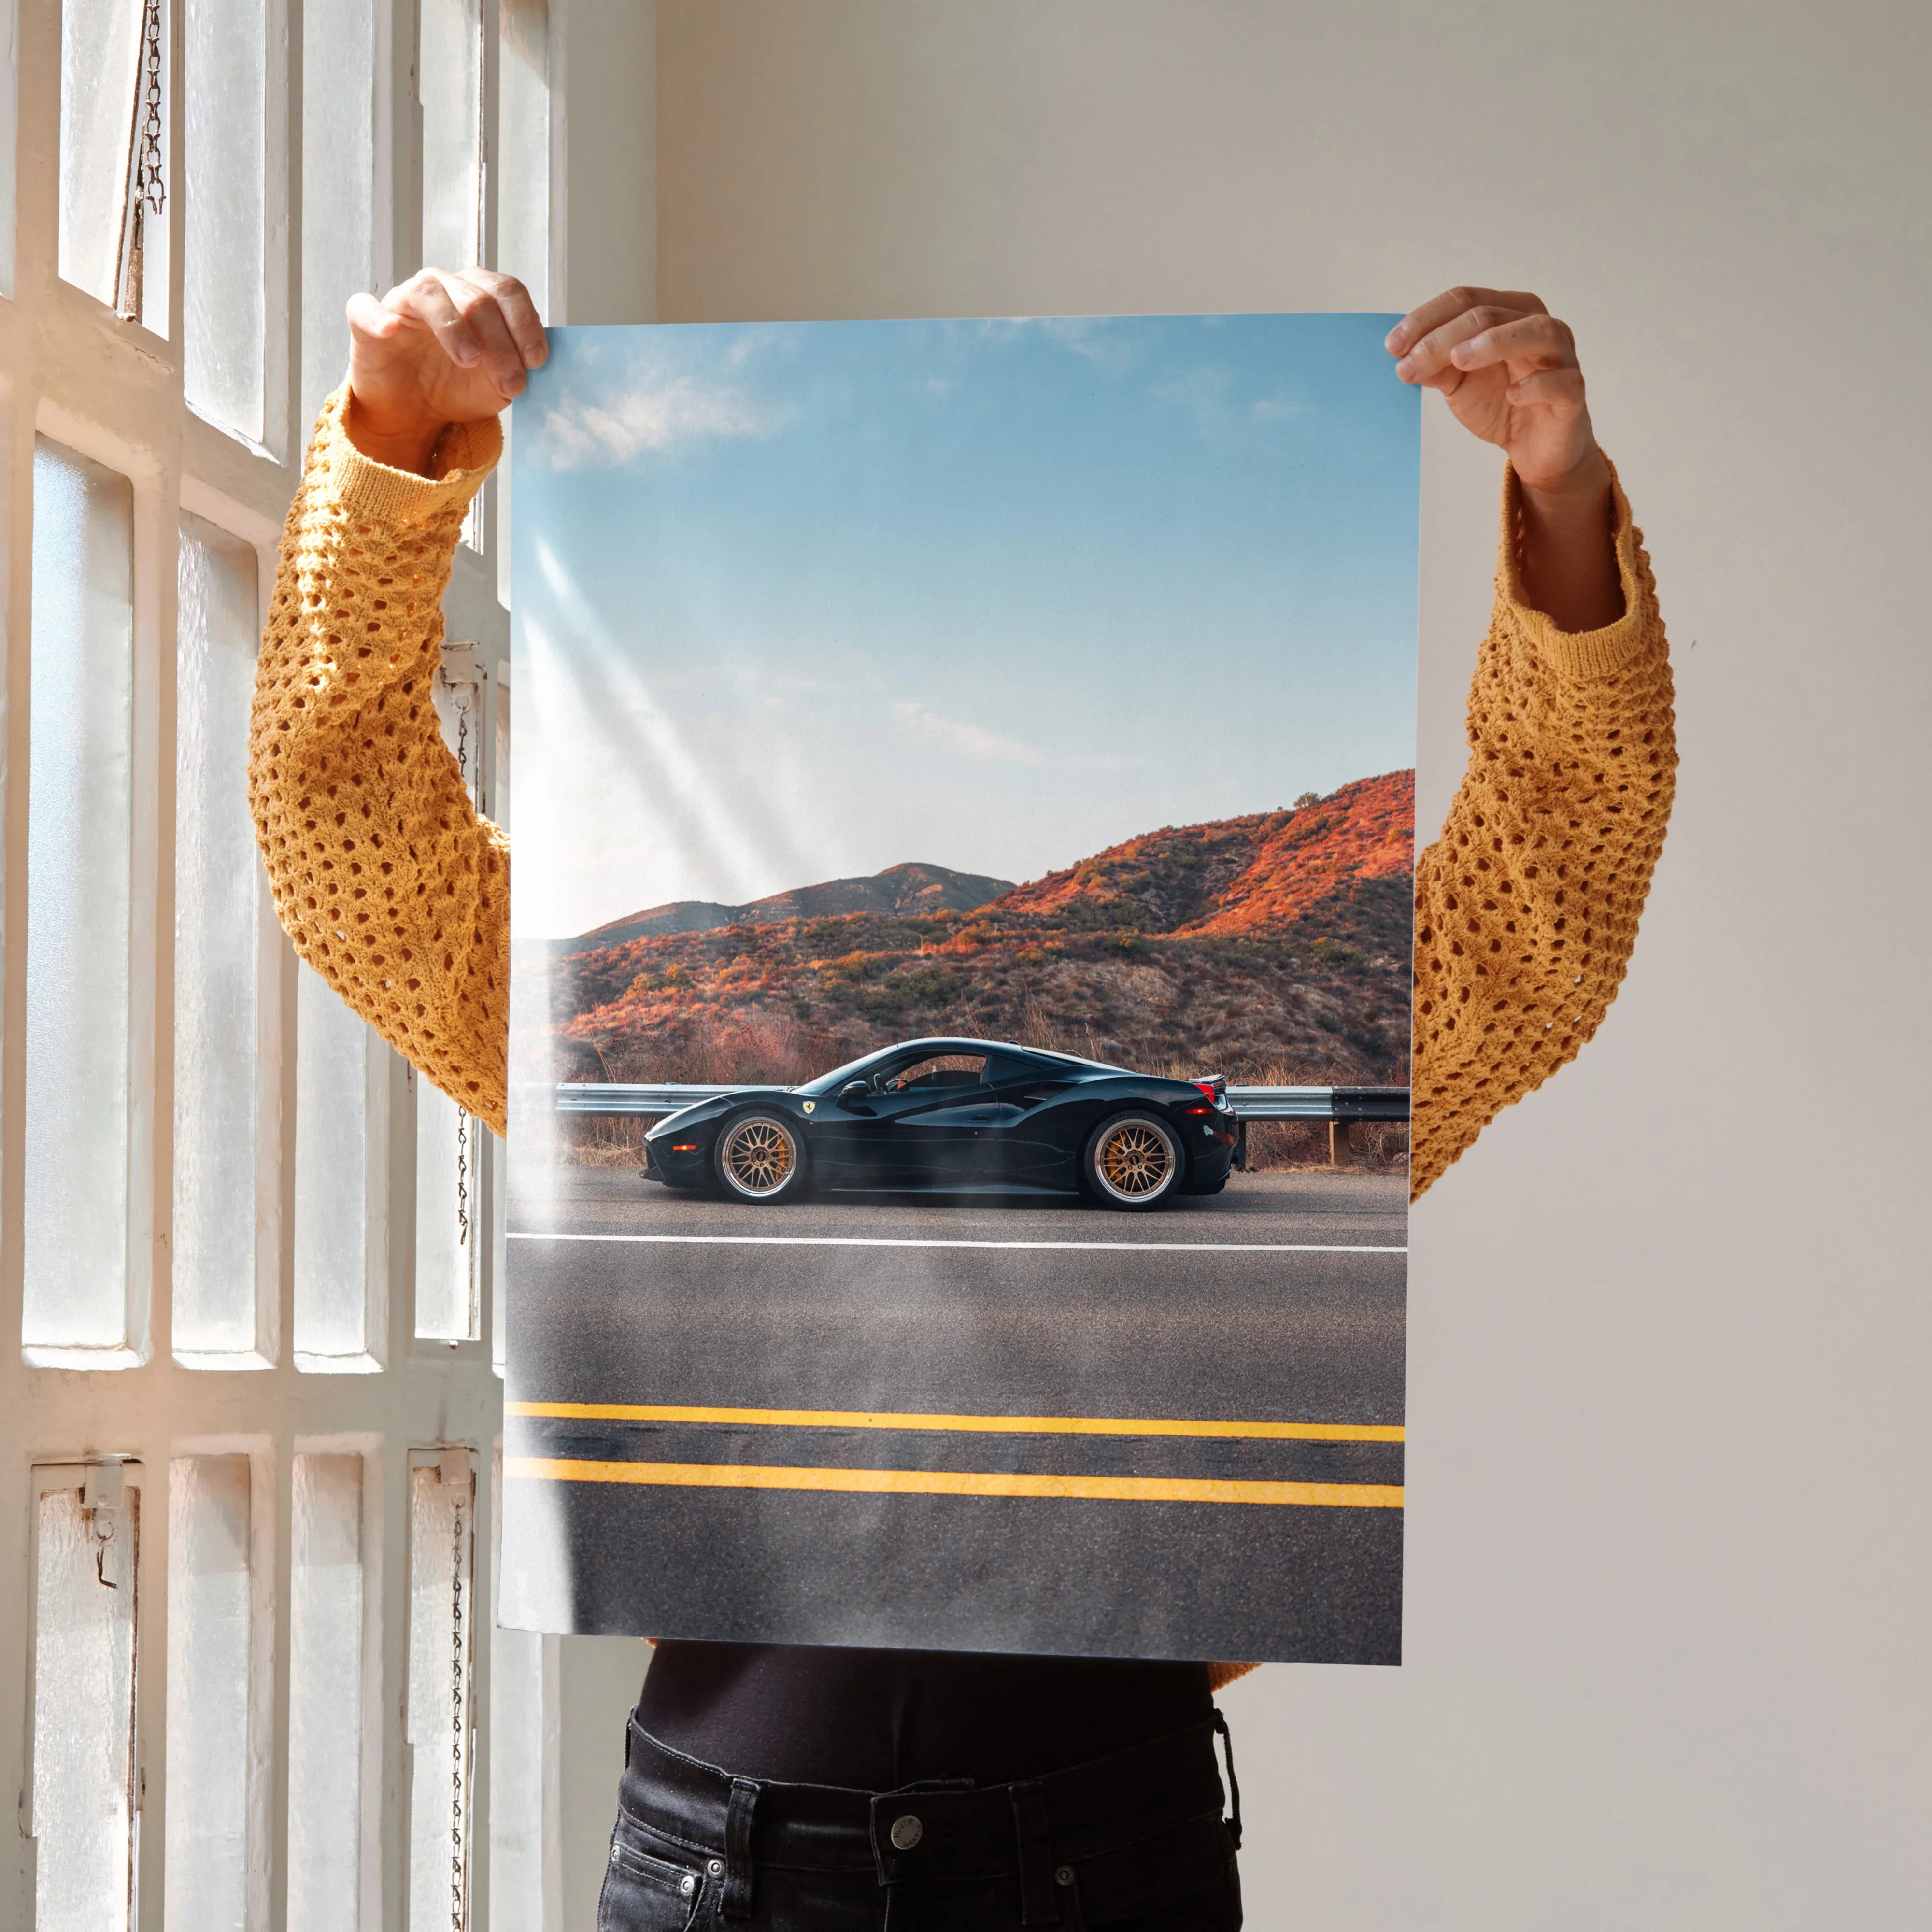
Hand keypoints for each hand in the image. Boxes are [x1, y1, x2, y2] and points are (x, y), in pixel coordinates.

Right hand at [344, 268, 546, 474]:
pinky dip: (378, 317)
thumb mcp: (498, 384)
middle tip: (511, 383)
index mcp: (479, 294)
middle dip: (500, 342)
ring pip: (430, 293)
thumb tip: (534, 363)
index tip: (536, 361)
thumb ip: (518, 367)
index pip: (507, 291)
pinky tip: (391, 330)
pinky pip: (366, 307)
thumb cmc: (457, 387)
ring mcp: (404, 300)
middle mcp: (443, 288)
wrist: (414, 412)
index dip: (525, 323)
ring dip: (454, 327)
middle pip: (477, 297)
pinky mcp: (366, 320)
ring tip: (469, 360)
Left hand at [1388, 287, 1621, 628]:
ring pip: (1537, 332)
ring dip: (1495, 342)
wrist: (1534, 447)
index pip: (1465, 300)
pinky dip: (1537, 385)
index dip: (1426, 319)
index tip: (1392, 347)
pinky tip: (1512, 394)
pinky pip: (1563, 382)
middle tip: (1410, 363)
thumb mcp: (1458, 383)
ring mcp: (1561, 357)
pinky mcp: (1573, 394)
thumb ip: (1435, 365)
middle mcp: (1538, 326)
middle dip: (1444, 337)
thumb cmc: (1500, 402)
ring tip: (1459, 360)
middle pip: (1491, 314)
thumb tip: (1404, 356)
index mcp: (1508, 313)